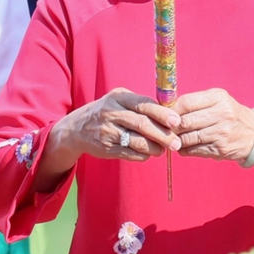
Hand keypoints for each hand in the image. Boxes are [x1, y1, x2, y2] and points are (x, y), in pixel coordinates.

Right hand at [43, 88, 179, 175]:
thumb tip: (169, 115)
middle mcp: (112, 113)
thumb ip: (140, 105)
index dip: (162, 114)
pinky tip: (148, 153)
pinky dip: (143, 155)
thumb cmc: (107, 112)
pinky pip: (130, 153)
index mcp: (118, 97)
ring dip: (155, 147)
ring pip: (138, 141)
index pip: (144, 105)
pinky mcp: (106, 148)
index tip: (177, 121)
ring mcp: (108, 131)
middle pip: (143, 124)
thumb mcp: (119, 100)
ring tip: (163, 149)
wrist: (76, 128)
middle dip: (163, 134)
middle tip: (176, 142)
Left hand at [164, 88, 253, 161]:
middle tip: (165, 129)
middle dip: (171, 127)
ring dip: (177, 140)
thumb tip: (166, 109)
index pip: (186, 102)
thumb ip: (195, 103)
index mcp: (218, 97)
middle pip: (185, 121)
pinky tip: (184, 147)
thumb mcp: (218, 101)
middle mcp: (222, 113)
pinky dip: (185, 150)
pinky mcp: (221, 148)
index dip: (171, 110)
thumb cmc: (229, 115)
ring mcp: (222, 132)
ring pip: (188, 138)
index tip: (164, 115)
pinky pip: (195, 150)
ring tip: (174, 138)